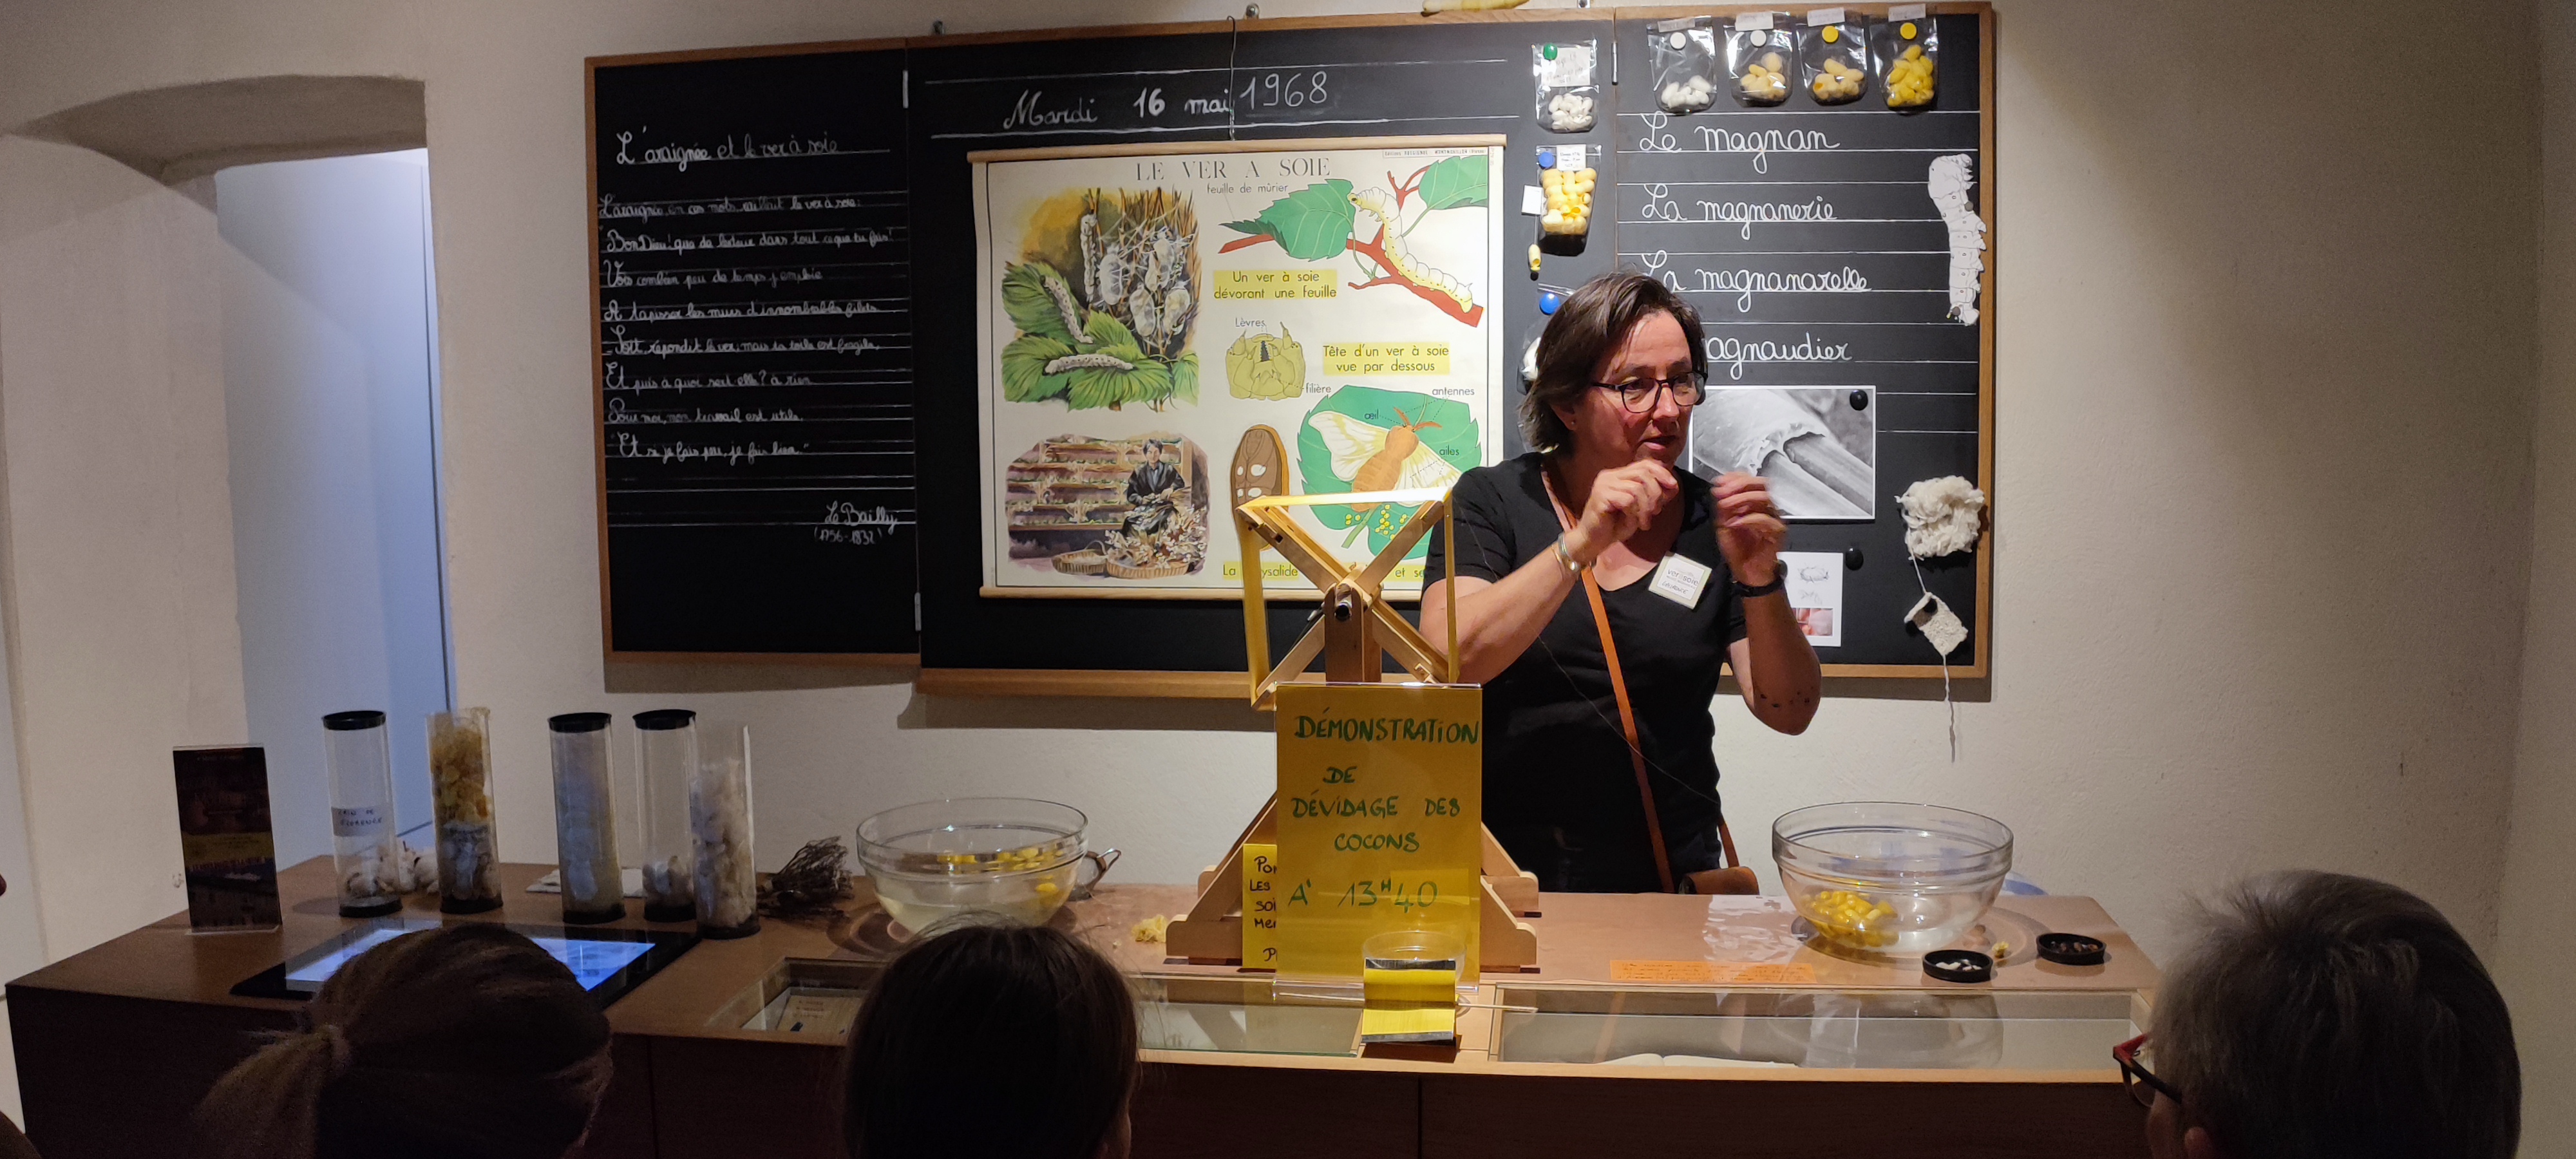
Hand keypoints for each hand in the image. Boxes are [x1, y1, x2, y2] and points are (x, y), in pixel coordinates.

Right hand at [1564, 460, 1678, 563]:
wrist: (1593, 541)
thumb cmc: (1614, 525)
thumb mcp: (1640, 508)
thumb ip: (1654, 496)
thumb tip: (1673, 485)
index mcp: (1618, 475)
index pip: (1644, 464)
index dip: (1661, 473)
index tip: (1673, 486)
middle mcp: (1609, 476)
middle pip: (1643, 473)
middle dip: (1656, 493)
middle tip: (1656, 511)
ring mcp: (1603, 484)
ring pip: (1637, 488)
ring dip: (1646, 507)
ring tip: (1644, 521)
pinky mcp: (1600, 496)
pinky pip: (1628, 500)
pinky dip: (1635, 512)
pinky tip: (1633, 522)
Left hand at [1713, 472, 1786, 584]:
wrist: (1746, 571)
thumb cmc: (1738, 548)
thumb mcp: (1723, 524)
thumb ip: (1723, 507)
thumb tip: (1719, 489)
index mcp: (1754, 503)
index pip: (1750, 481)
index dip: (1735, 478)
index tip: (1719, 482)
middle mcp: (1766, 508)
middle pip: (1761, 485)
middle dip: (1740, 485)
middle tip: (1722, 492)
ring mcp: (1773, 519)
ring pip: (1765, 499)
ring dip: (1742, 499)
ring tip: (1725, 506)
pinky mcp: (1777, 532)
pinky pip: (1766, 520)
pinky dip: (1749, 518)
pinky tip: (1735, 522)